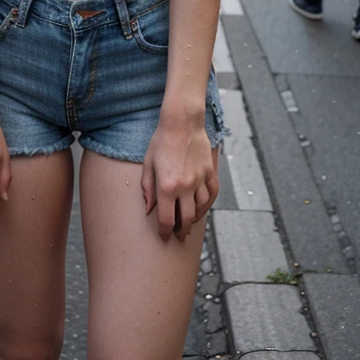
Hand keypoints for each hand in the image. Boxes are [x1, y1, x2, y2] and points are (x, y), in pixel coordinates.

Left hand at [141, 122, 217, 242]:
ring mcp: (199, 180)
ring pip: (200, 209)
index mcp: (166, 186)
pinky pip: (212, 194)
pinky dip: (207, 204)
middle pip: (185, 219)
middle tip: (179, 236)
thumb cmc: (161, 141)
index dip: (164, 232)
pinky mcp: (209, 172)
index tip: (164, 236)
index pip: (166, 219)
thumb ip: (147, 189)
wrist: (182, 122)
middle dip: (181, 231)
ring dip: (194, 219)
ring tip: (189, 223)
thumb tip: (149, 210)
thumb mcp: (148, 164)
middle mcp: (185, 186)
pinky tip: (202, 208)